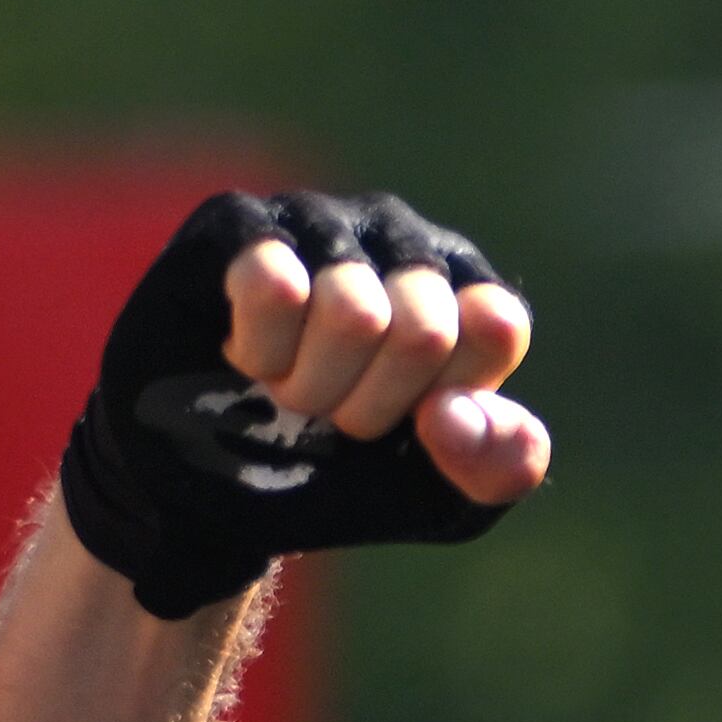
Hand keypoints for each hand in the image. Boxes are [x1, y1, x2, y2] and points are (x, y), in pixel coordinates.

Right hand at [54, 189, 549, 619]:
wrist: (222, 496)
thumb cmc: (346, 478)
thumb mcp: (449, 499)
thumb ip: (500, 466)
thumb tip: (454, 411)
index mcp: (468, 291)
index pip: (494, 327)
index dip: (442, 403)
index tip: (411, 421)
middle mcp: (402, 239)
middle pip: (421, 328)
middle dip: (369, 406)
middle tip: (333, 413)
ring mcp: (321, 223)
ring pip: (350, 309)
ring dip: (310, 386)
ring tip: (289, 387)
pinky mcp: (238, 225)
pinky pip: (272, 283)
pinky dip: (259, 351)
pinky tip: (247, 355)